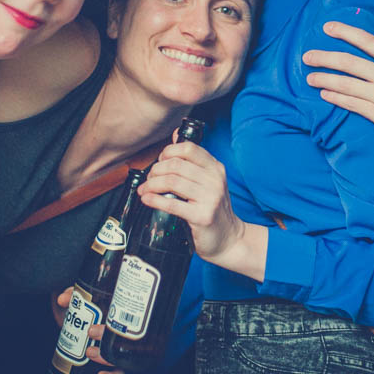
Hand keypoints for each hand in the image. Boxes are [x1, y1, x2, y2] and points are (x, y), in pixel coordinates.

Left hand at [54, 288, 125, 373]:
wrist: (86, 323)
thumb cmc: (90, 309)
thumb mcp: (83, 301)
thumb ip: (73, 297)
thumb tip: (63, 299)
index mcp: (121, 316)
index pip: (127, 316)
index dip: (118, 316)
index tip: (100, 315)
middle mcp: (123, 334)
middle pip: (124, 338)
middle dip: (107, 336)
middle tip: (91, 332)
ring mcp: (120, 350)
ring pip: (122, 358)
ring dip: (106, 358)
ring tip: (90, 352)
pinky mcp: (115, 364)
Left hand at [140, 140, 244, 264]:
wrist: (228, 238)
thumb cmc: (213, 208)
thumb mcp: (208, 180)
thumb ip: (193, 160)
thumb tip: (176, 134)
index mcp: (216, 168)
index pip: (188, 149)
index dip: (168, 152)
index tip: (159, 161)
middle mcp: (215, 180)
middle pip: (176, 165)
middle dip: (155, 170)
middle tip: (149, 179)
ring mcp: (210, 198)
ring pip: (171, 182)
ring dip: (152, 185)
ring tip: (145, 190)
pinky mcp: (202, 216)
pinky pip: (172, 204)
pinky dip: (154, 200)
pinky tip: (147, 199)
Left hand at [302, 21, 373, 155]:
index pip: (367, 41)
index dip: (345, 32)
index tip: (327, 27)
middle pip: (348, 62)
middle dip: (324, 57)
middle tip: (307, 56)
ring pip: (345, 84)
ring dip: (324, 79)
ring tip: (309, 78)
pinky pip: (351, 104)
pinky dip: (335, 98)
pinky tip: (324, 95)